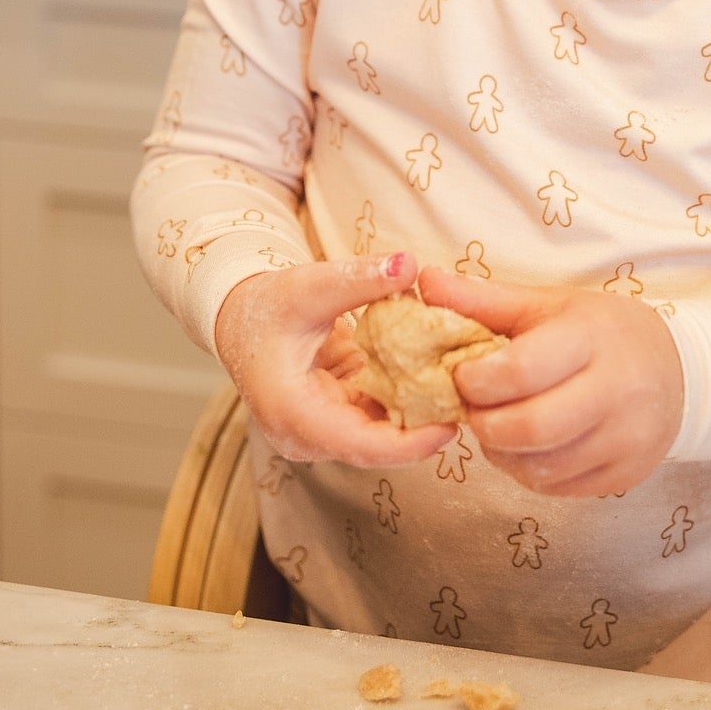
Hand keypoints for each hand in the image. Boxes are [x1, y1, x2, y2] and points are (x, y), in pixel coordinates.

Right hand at [214, 254, 456, 465]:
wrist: (241, 320)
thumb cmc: (267, 306)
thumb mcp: (310, 285)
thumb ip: (359, 278)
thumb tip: (409, 263)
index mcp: (293, 414)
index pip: (361, 446)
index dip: (410, 443)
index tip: (451, 426)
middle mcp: (307, 435)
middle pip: (377, 446)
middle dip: (424, 425)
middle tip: (469, 396)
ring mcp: (322, 432)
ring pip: (382, 434)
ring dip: (420, 411)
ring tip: (461, 384)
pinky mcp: (336, 420)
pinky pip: (377, 418)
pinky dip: (406, 398)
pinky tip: (437, 376)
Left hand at [418, 265, 684, 497]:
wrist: (678, 371)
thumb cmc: (600, 332)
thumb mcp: (547, 305)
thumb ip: (483, 300)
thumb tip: (424, 281)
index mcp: (592, 338)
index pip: (521, 370)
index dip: (476, 380)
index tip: (462, 376)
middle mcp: (617, 391)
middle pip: (530, 428)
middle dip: (484, 424)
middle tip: (474, 409)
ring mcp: (626, 439)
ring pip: (540, 466)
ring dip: (502, 452)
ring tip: (498, 426)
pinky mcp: (626, 475)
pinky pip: (558, 488)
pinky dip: (528, 471)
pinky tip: (527, 446)